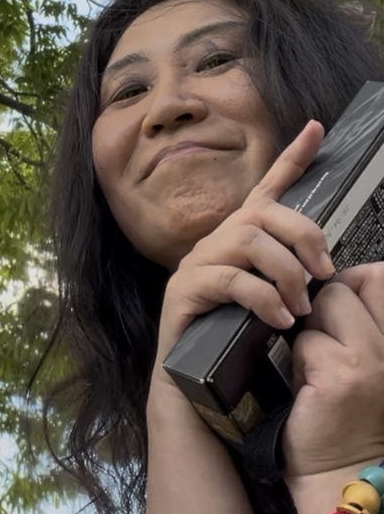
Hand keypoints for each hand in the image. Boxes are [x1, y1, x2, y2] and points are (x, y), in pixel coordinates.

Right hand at [151, 121, 333, 400]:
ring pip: (249, 241)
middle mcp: (217, 242)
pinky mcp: (185, 290)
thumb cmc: (237, 343)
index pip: (268, 189)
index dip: (292, 157)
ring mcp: (198, 264)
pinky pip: (230, 280)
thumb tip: (328, 271)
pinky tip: (279, 319)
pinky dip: (263, 298)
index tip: (317, 128)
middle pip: (265, 213)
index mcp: (242, 238)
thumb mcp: (273, 301)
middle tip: (325, 275)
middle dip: (304, 238)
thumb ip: (292, 278)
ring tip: (301, 307)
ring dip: (286, 273)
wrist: (194, 385)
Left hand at [284, 262, 383, 477]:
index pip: (378, 276)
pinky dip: (298, 359)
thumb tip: (338, 282)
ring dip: (311, 331)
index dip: (352, 284)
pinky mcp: (338, 375)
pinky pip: (305, 340)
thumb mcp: (373, 365)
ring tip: (317, 367)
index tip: (341, 309)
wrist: (344, 476)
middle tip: (324, 341)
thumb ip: (365, 323)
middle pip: (348, 285)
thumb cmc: (354, 421)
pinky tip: (308, 386)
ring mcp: (369, 359)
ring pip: (323, 306)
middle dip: (326, 305)